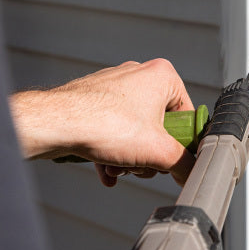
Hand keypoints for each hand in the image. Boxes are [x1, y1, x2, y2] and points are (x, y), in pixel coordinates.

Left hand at [9, 58, 195, 185]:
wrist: (55, 124)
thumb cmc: (104, 124)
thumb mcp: (158, 152)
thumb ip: (184, 164)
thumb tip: (193, 174)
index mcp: (163, 76)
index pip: (187, 115)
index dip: (181, 144)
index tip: (172, 160)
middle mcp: (139, 75)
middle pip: (160, 126)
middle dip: (148, 155)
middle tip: (140, 166)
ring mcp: (115, 87)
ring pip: (134, 131)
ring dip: (129, 158)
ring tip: (117, 169)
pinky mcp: (94, 99)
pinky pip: (113, 130)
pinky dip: (112, 153)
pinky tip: (106, 171)